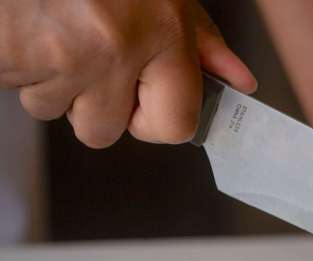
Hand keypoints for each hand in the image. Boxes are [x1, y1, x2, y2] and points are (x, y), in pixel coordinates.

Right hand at [0, 0, 256, 147]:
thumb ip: (202, 41)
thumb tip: (241, 82)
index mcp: (162, 33)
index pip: (175, 127)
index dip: (154, 121)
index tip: (142, 103)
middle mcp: (115, 49)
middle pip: (102, 132)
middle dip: (91, 103)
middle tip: (86, 51)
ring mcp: (60, 54)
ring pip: (52, 109)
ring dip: (51, 80)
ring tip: (54, 28)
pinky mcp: (9, 53)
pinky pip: (15, 86)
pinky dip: (17, 64)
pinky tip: (29, 27)